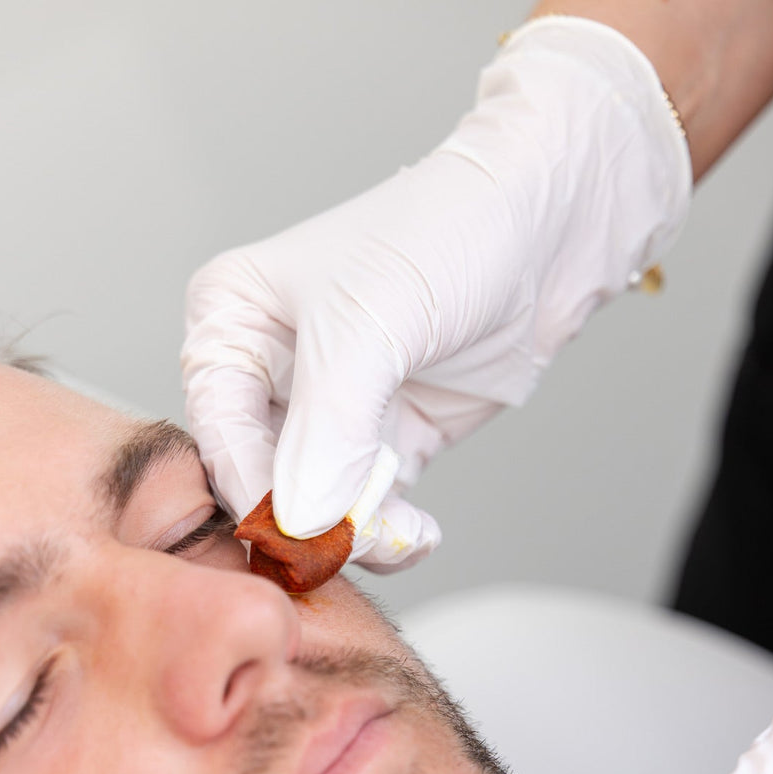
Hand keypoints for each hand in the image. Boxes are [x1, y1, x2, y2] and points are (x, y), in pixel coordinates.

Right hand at [182, 16, 689, 571]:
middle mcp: (268, 369)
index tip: (292, 533)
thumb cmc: (448, 233)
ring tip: (401, 534)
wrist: (553, 227)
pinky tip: (421, 533)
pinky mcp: (384, 441)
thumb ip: (329, 427)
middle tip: (351, 546)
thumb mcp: (371, 325)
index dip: (252, 486)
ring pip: (316, 505)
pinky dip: (389, 535)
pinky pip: (368, 511)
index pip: (218, 426)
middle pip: (262, 476)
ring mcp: (328, 410)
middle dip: (307, 520)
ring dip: (355, 534)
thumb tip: (299, 519)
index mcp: (232, 320)